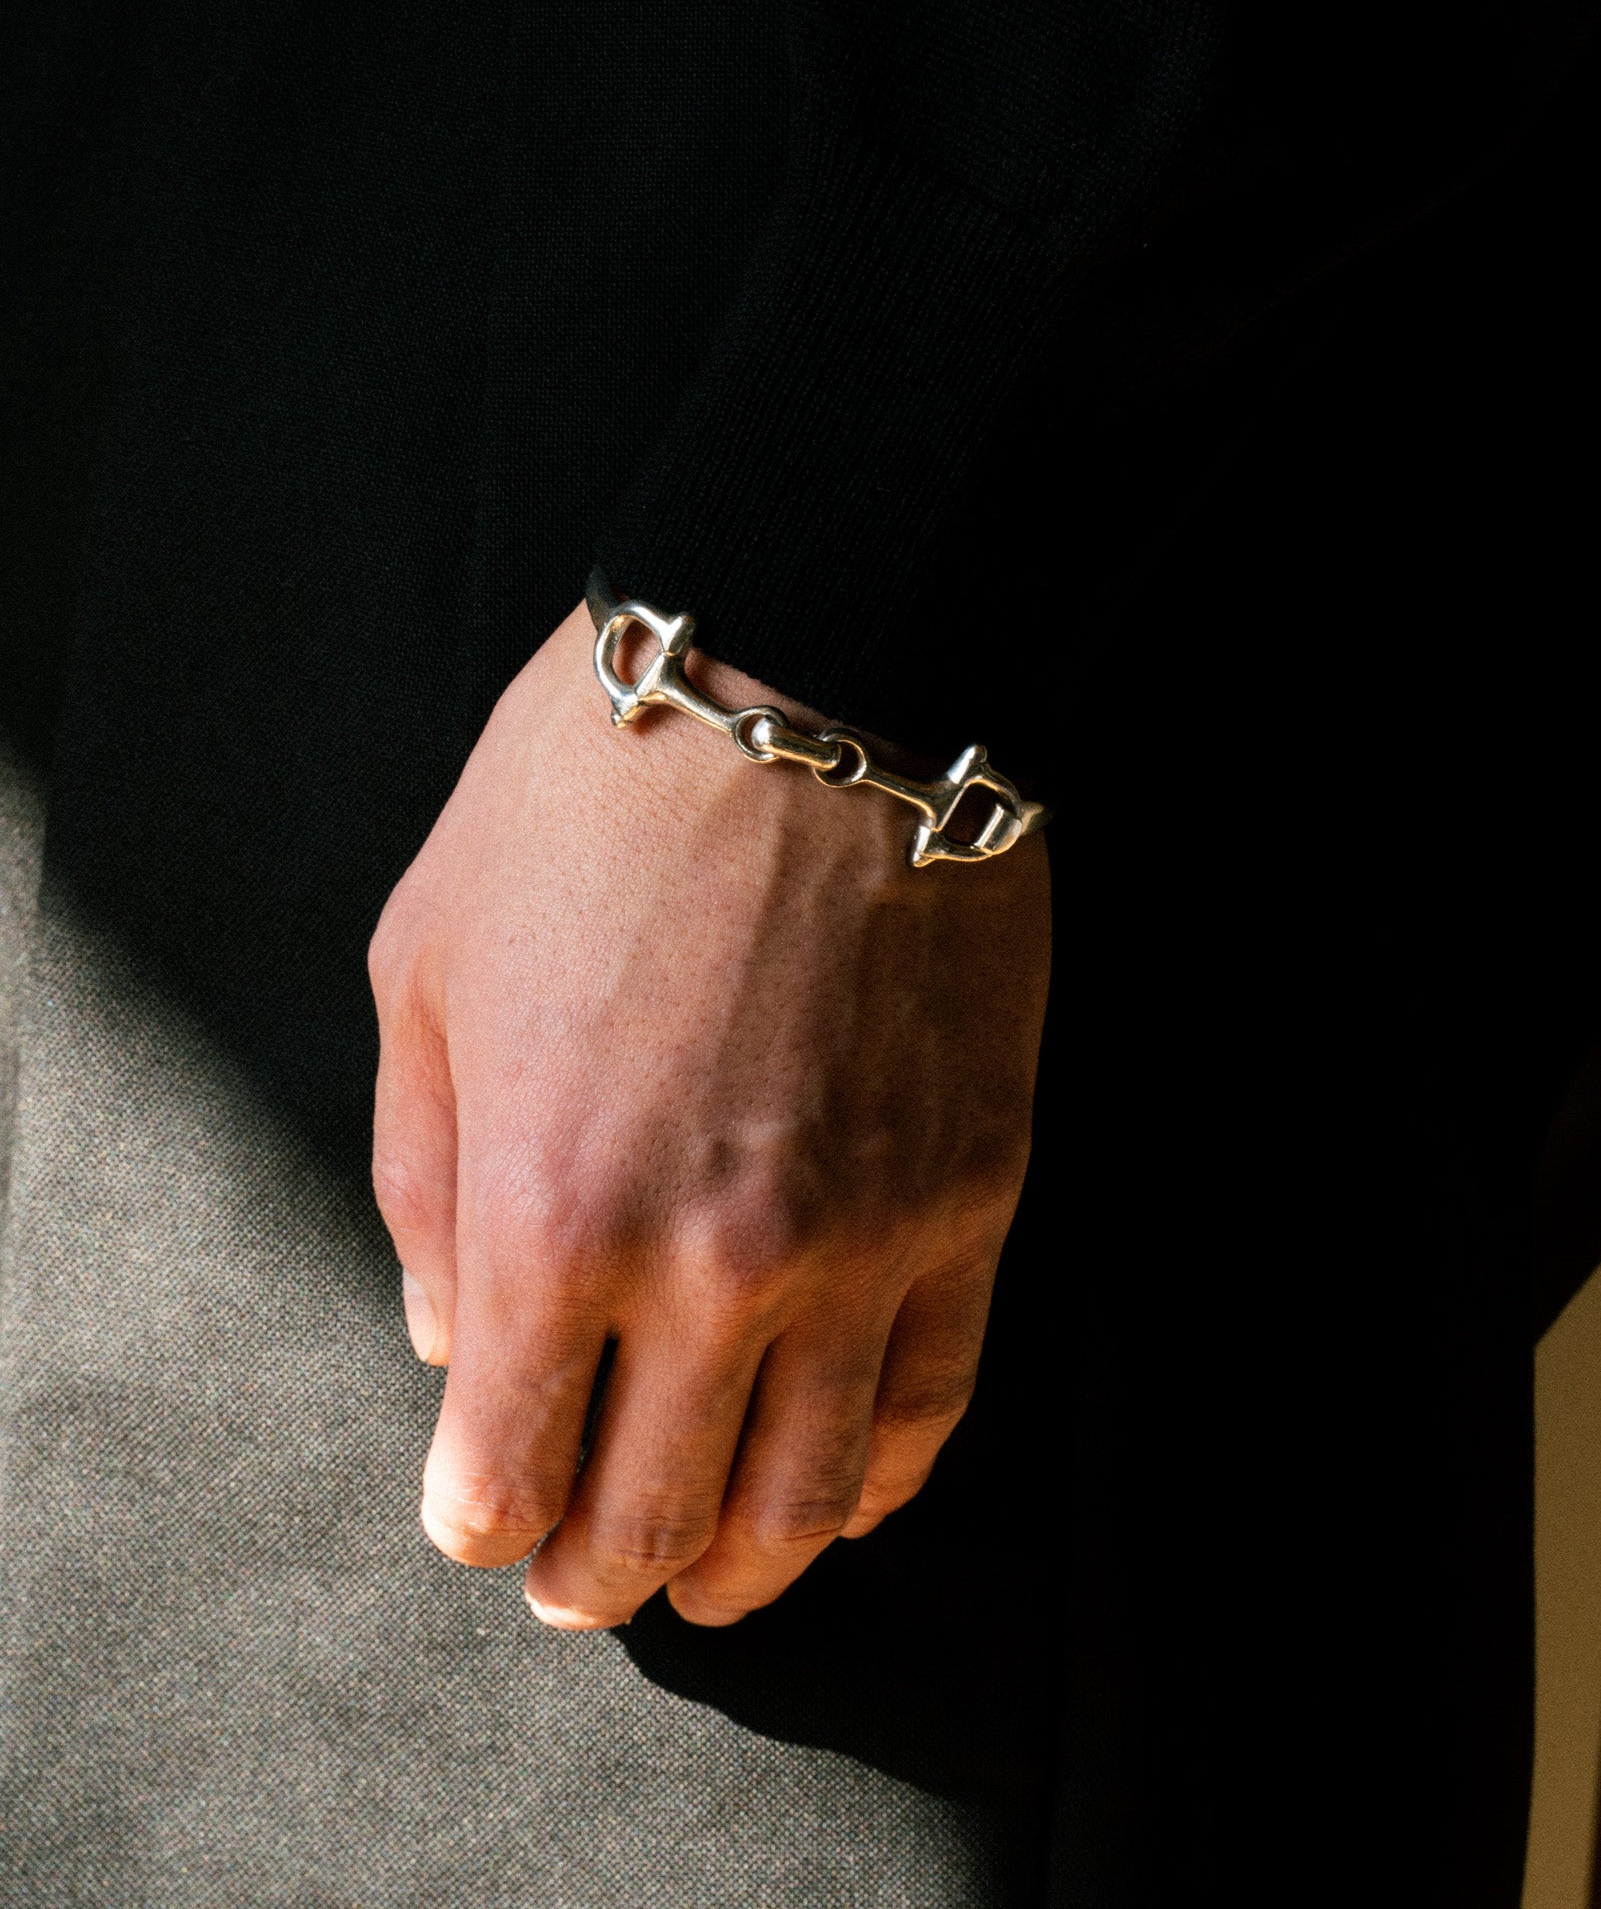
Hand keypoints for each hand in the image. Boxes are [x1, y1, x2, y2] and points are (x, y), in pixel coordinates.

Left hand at [368, 601, 1050, 1629]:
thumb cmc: (588, 801)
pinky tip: (843, 1492)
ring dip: (743, 1568)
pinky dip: (880, 1482)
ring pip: (812, 1500)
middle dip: (596, 1573)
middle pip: (655, 1517)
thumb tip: (456, 1341)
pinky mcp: (973, 1195)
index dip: (485, 1521)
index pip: (509, 1471)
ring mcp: (865, 1240)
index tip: (482, 1516)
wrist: (811, 670)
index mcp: (554, 1211)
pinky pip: (933, 1402)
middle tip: (579, 1577)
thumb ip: (423, 1181)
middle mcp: (716, 1264)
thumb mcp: (426, 966)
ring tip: (708, 1574)